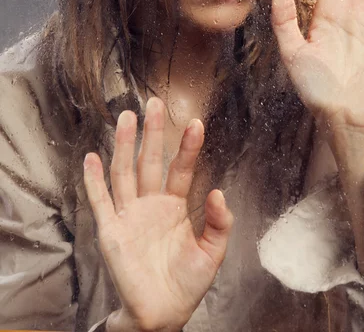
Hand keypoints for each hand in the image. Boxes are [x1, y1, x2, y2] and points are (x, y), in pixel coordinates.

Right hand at [83, 97, 232, 331]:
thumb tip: (220, 192)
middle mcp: (151, 204)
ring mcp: (129, 215)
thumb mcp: (212, 253)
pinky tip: (92, 158)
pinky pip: (101, 201)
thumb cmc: (186, 283)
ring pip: (125, 173)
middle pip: (150, 162)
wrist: (162, 314)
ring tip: (127, 118)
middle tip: (155, 104)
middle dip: (153, 134)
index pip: (181, 169)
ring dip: (125, 146)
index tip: (196, 123)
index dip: (188, 147)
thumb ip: (219, 223)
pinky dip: (94, 180)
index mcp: (175, 206)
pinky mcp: (111, 231)